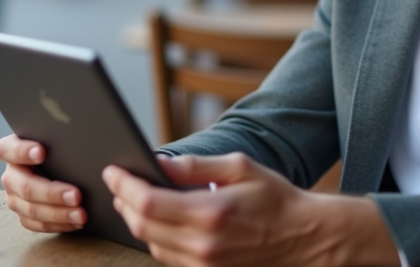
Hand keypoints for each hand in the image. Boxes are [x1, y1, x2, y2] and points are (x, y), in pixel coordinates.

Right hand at [0, 134, 85, 232]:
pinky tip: (76, 221)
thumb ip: (61, 136)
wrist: (65, 165)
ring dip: (58, 213)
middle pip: (24, 186)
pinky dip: (58, 224)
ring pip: (30, 209)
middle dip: (51, 192)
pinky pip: (36, 224)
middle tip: (76, 194)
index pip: (7, 149)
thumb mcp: (58, 138)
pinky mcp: (24, 214)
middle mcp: (12, 174)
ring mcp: (15, 197)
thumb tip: (81, 133)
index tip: (42, 152)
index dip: (22, 152)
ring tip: (81, 213)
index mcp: (13, 150)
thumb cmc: (62, 147)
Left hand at [103, 153, 399, 266]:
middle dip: (124, 202)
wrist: (305, 238)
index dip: (124, 185)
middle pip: (142, 227)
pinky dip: (156, 238)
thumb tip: (160, 162)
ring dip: (137, 222)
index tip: (113, 170)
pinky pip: (168, 258)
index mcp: (210, 213)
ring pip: (151, 245)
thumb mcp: (240, 168)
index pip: (148, 203)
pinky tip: (157, 221)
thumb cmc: (276, 199)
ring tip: (134, 198)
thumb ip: (196, 167)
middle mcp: (202, 245)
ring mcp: (204, 265)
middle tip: (119, 182)